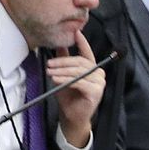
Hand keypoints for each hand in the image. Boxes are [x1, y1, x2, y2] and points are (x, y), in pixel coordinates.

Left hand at [49, 31, 104, 147]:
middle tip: (49, 63)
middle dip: (62, 61)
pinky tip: (56, 79)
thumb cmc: (69, 97)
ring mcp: (99, 82)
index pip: (87, 52)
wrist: (72, 116)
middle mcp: (98, 73)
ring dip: (62, 71)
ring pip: (78, 72)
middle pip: (80, 62)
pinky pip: (78, 82)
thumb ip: (64, 61)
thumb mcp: (63, 76)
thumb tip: (59, 45)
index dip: (82, 42)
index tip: (75, 32)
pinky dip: (66, 80)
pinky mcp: (95, 91)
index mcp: (92, 68)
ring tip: (49, 72)